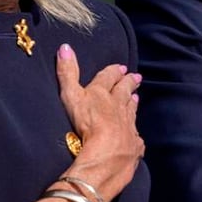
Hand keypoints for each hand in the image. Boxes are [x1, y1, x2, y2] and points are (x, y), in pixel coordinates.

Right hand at [55, 44, 144, 201]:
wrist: (107, 153)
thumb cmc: (87, 123)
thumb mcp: (71, 95)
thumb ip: (67, 73)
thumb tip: (65, 47)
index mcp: (102, 94)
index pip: (108, 78)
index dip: (113, 72)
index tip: (120, 67)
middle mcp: (118, 106)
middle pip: (125, 91)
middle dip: (129, 82)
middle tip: (135, 76)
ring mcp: (128, 125)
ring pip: (131, 111)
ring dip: (132, 103)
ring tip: (135, 97)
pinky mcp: (133, 144)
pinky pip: (135, 137)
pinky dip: (134, 133)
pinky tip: (135, 133)